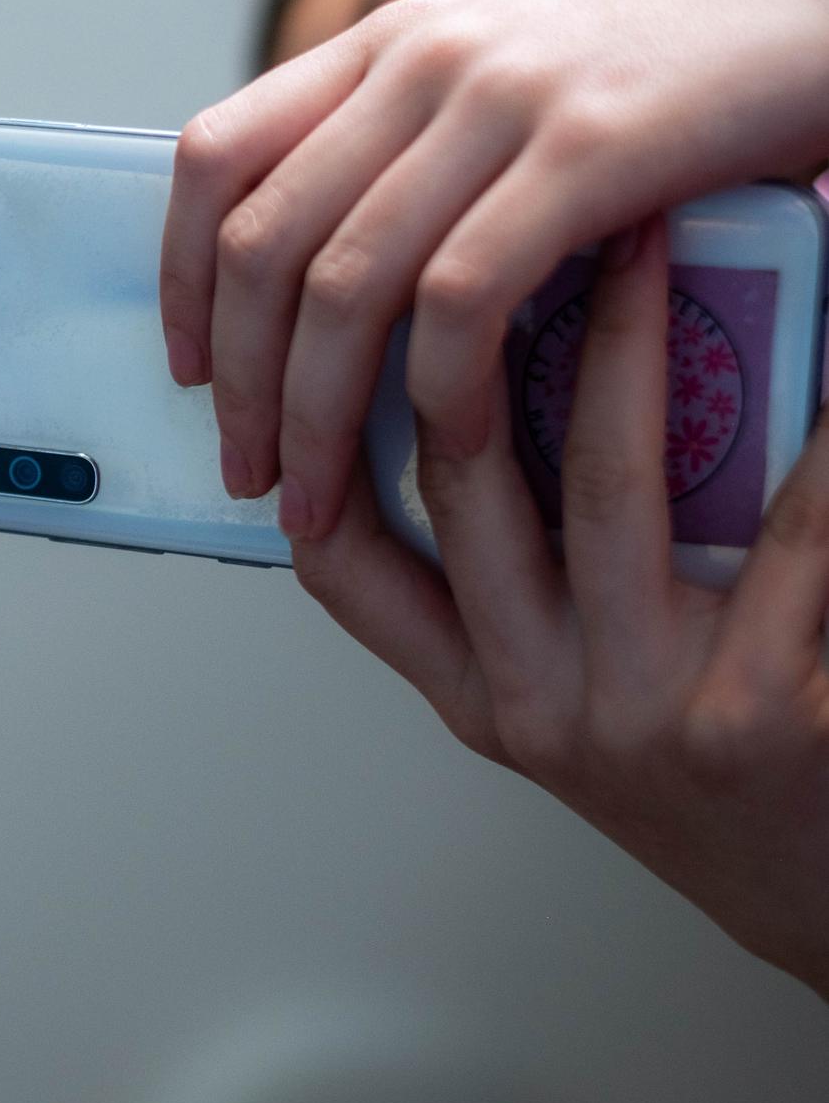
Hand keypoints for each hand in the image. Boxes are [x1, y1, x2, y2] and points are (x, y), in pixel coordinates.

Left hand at [159, 0, 828, 540]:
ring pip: (343, 286)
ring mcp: (499, 100)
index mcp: (383, 43)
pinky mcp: (589, 149)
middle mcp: (418, 60)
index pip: (214, 157)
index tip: (188, 367)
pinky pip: (462, 296)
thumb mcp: (505, 63)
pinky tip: (444, 449)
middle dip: (238, 381)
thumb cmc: (673, 45)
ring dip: (313, 414)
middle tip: (244, 469)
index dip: (178, 275)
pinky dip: (437, 391)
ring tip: (313, 496)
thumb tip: (327, 276)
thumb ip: (414, 143)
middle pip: (259, 243)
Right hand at [292, 218, 828, 996]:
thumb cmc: (695, 767)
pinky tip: (825, 334)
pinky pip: (793, 533)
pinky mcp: (765, 712)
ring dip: (625, 338)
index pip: (346, 561)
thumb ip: (500, 591)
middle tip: (505, 213)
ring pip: (604, 482)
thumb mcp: (561, 699)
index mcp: (476, 688)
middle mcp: (537, 697)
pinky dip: (810, 425)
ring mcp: (643, 708)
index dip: (323, 439)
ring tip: (650, 228)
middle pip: (465, 481)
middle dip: (473, 329)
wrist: (816, 890)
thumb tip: (475, 410)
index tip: (337, 315)